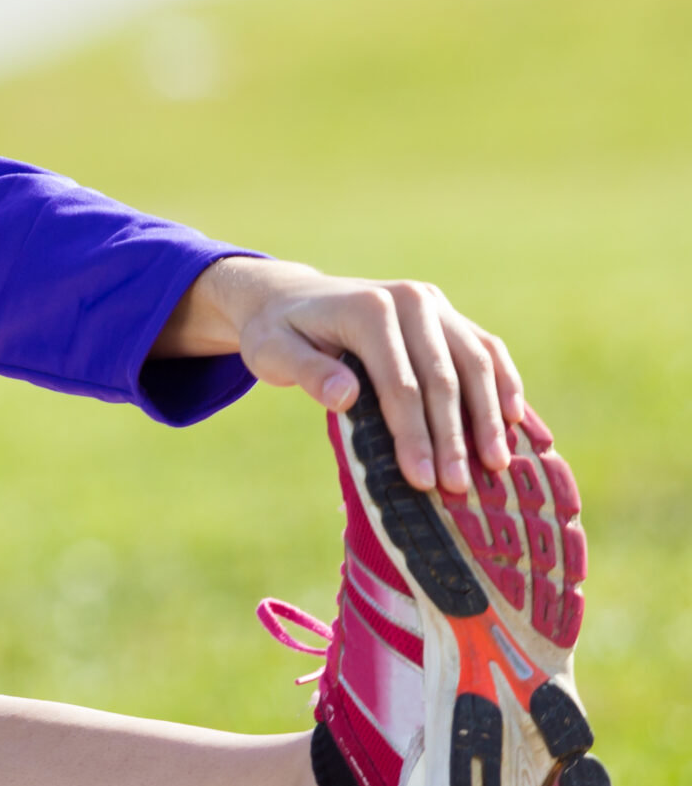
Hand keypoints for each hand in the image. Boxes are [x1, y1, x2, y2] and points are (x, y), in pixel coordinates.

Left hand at [158, 256, 526, 496]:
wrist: (294, 297)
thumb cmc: (278, 333)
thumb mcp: (271, 351)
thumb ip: (305, 372)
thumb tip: (346, 396)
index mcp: (368, 309)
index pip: (400, 382)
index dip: (413, 433)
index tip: (421, 478)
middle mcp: (410, 300)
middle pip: (442, 377)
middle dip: (452, 436)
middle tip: (459, 487)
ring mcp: (435, 305)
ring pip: (475, 363)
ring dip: (489, 416)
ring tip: (496, 466)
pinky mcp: (450, 316)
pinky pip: (487, 350)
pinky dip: (504, 385)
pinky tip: (514, 422)